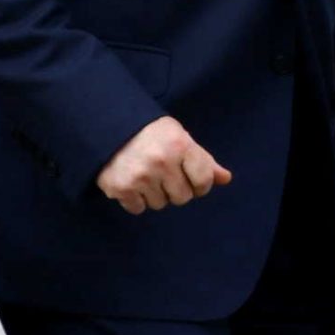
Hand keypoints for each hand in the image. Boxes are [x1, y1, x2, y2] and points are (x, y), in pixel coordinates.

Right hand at [97, 115, 231, 214]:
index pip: (204, 181)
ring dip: (155, 194)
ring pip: (160, 204)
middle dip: (175, 188)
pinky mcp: (120, 188)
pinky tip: (132, 181)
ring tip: (145, 174)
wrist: (108, 125)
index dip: (199, 183)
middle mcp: (161, 161)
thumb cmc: (150, 132)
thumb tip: (226, 179)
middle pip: (182, 198)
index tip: (190, 177)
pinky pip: (138, 209)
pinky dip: (135, 199)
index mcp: (180, 145)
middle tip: (163, 173)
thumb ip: (203, 160)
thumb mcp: (180, 138)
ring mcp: (140, 176)